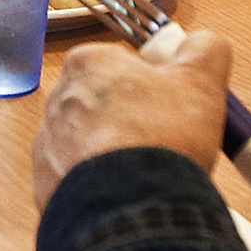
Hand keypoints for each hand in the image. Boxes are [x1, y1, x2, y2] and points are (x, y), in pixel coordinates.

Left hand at [33, 28, 231, 208]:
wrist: (128, 208)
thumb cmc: (160, 138)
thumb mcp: (201, 81)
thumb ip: (205, 49)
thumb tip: (204, 42)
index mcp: (88, 63)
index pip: (121, 63)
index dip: (153, 83)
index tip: (173, 103)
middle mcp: (58, 99)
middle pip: (103, 102)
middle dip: (132, 119)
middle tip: (165, 138)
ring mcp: (48, 144)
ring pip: (90, 142)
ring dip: (116, 153)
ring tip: (148, 171)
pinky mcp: (45, 183)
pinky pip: (77, 177)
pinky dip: (100, 184)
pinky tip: (126, 192)